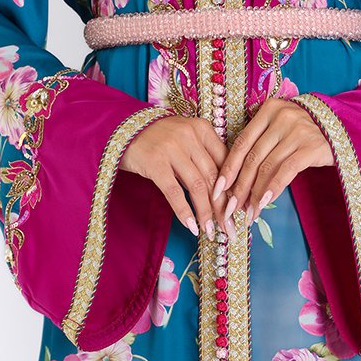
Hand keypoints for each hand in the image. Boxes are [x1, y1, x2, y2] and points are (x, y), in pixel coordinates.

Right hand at [118, 115, 228, 240]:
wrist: (123, 129)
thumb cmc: (158, 138)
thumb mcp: (185, 139)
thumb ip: (202, 157)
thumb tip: (223, 192)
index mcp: (202, 129)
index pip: (225, 161)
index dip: (232, 188)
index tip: (237, 209)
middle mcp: (190, 135)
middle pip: (213, 176)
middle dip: (222, 206)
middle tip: (229, 228)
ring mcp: (172, 148)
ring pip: (197, 186)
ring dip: (206, 212)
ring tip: (210, 231)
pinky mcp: (155, 163)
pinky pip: (174, 192)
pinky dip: (184, 211)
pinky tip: (191, 226)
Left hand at [212, 98, 334, 237]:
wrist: (341, 129)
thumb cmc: (303, 133)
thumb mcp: (279, 129)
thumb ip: (260, 144)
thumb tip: (235, 181)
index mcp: (268, 109)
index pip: (242, 142)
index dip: (228, 167)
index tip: (218, 190)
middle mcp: (282, 116)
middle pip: (253, 156)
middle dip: (239, 186)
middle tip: (230, 209)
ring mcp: (297, 130)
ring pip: (267, 166)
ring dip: (255, 194)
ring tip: (249, 213)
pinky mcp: (312, 146)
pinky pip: (286, 170)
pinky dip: (273, 188)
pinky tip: (264, 203)